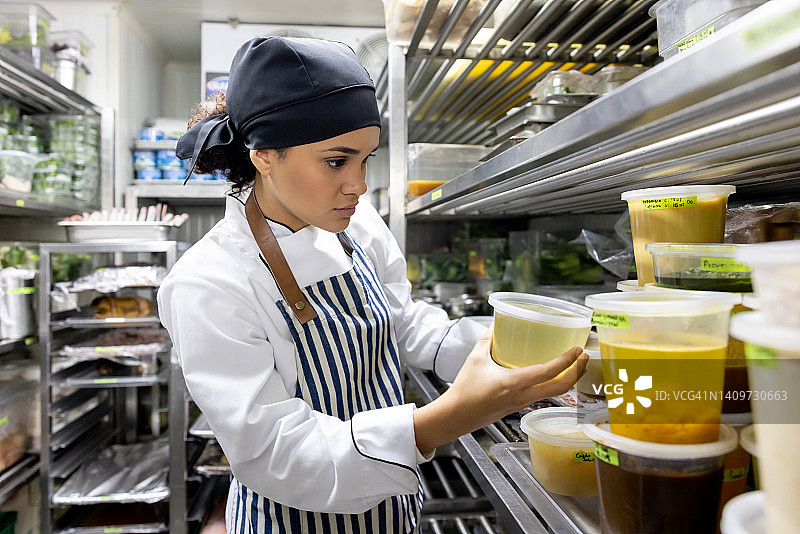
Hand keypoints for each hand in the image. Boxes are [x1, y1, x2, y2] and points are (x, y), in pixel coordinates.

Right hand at [413, 325, 587, 455]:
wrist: (456, 416)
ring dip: (568, 379)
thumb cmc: (464, 390)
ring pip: (555, 394)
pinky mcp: (519, 406)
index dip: (566, 361)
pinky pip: (543, 395)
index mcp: (513, 383)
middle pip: (561, 388)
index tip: (577, 350)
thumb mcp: (475, 359)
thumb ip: (487, 339)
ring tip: (574, 365)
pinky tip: (552, 375)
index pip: (548, 373)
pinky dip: (554, 384)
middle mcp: (522, 396)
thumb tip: (496, 324)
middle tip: (584, 357)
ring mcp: (523, 403)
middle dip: (577, 372)